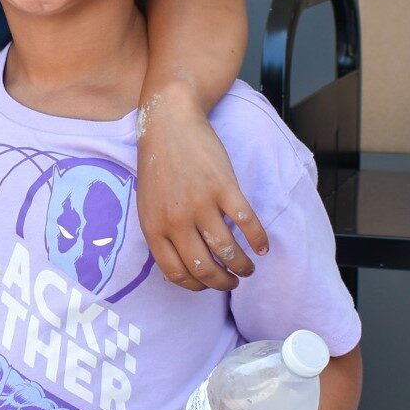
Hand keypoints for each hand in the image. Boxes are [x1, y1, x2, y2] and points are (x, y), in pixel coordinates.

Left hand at [136, 87, 268, 291]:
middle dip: (222, 283)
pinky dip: (258, 240)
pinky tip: (262, 247)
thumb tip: (176, 271)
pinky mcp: (223, 187)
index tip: (207, 286)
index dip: (195, 286)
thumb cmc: (157, 164)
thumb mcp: (147, 203)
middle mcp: (176, 220)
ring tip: (247, 268)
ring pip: (228, 252)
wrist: (169, 123)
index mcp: (153, 226)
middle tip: (233, 282)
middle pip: (204, 269)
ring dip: (242, 267)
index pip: (176, 273)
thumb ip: (160, 234)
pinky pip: (247, 223)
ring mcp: (200, 204)